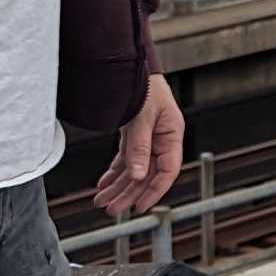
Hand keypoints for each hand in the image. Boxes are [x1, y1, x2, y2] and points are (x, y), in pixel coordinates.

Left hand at [91, 75, 186, 218]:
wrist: (132, 66)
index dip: (154, 191)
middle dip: (129, 193)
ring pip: (134, 170)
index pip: (167, 171)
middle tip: (112, 209)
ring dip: (118, 186)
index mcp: (172, 135)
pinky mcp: (134, 136)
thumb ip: (139, 147)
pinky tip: (104, 184)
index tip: (140, 206)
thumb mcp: (142, 117)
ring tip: (103, 201)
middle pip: (147, 175)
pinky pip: (125, 160)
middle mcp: (161, 140)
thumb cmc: (144, 86)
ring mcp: (148, 139)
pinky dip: (114, 172)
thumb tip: (137, 175)